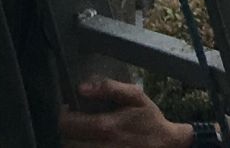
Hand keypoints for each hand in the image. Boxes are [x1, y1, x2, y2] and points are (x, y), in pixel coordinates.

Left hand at [58, 78, 192, 145]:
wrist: (166, 145)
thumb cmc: (149, 119)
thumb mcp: (135, 96)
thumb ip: (108, 88)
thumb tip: (82, 88)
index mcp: (106, 126)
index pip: (68, 125)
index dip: (63, 115)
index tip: (68, 108)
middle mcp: (102, 146)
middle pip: (67, 142)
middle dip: (67, 129)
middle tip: (74, 120)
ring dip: (73, 142)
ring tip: (81, 131)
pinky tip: (90, 141)